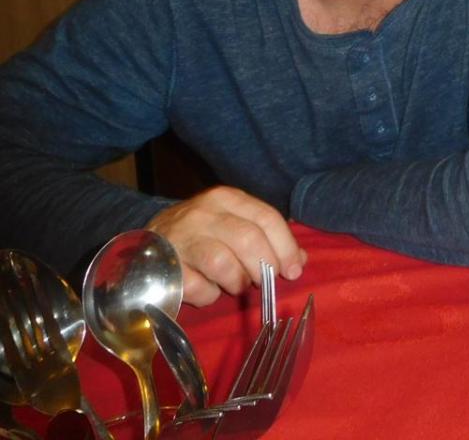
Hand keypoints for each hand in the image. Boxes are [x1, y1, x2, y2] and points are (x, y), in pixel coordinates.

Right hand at [145, 186, 305, 305]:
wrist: (144, 243)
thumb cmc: (200, 235)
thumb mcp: (232, 224)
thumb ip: (266, 237)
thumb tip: (299, 261)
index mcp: (225, 199)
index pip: (266, 218)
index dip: (285, 246)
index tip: (294, 270)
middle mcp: (202, 213)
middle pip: (247, 239)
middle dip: (265, 266)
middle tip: (267, 282)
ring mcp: (180, 239)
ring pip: (222, 263)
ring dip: (237, 282)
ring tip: (236, 285)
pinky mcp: (162, 267)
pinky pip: (197, 287)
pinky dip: (209, 295)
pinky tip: (209, 290)